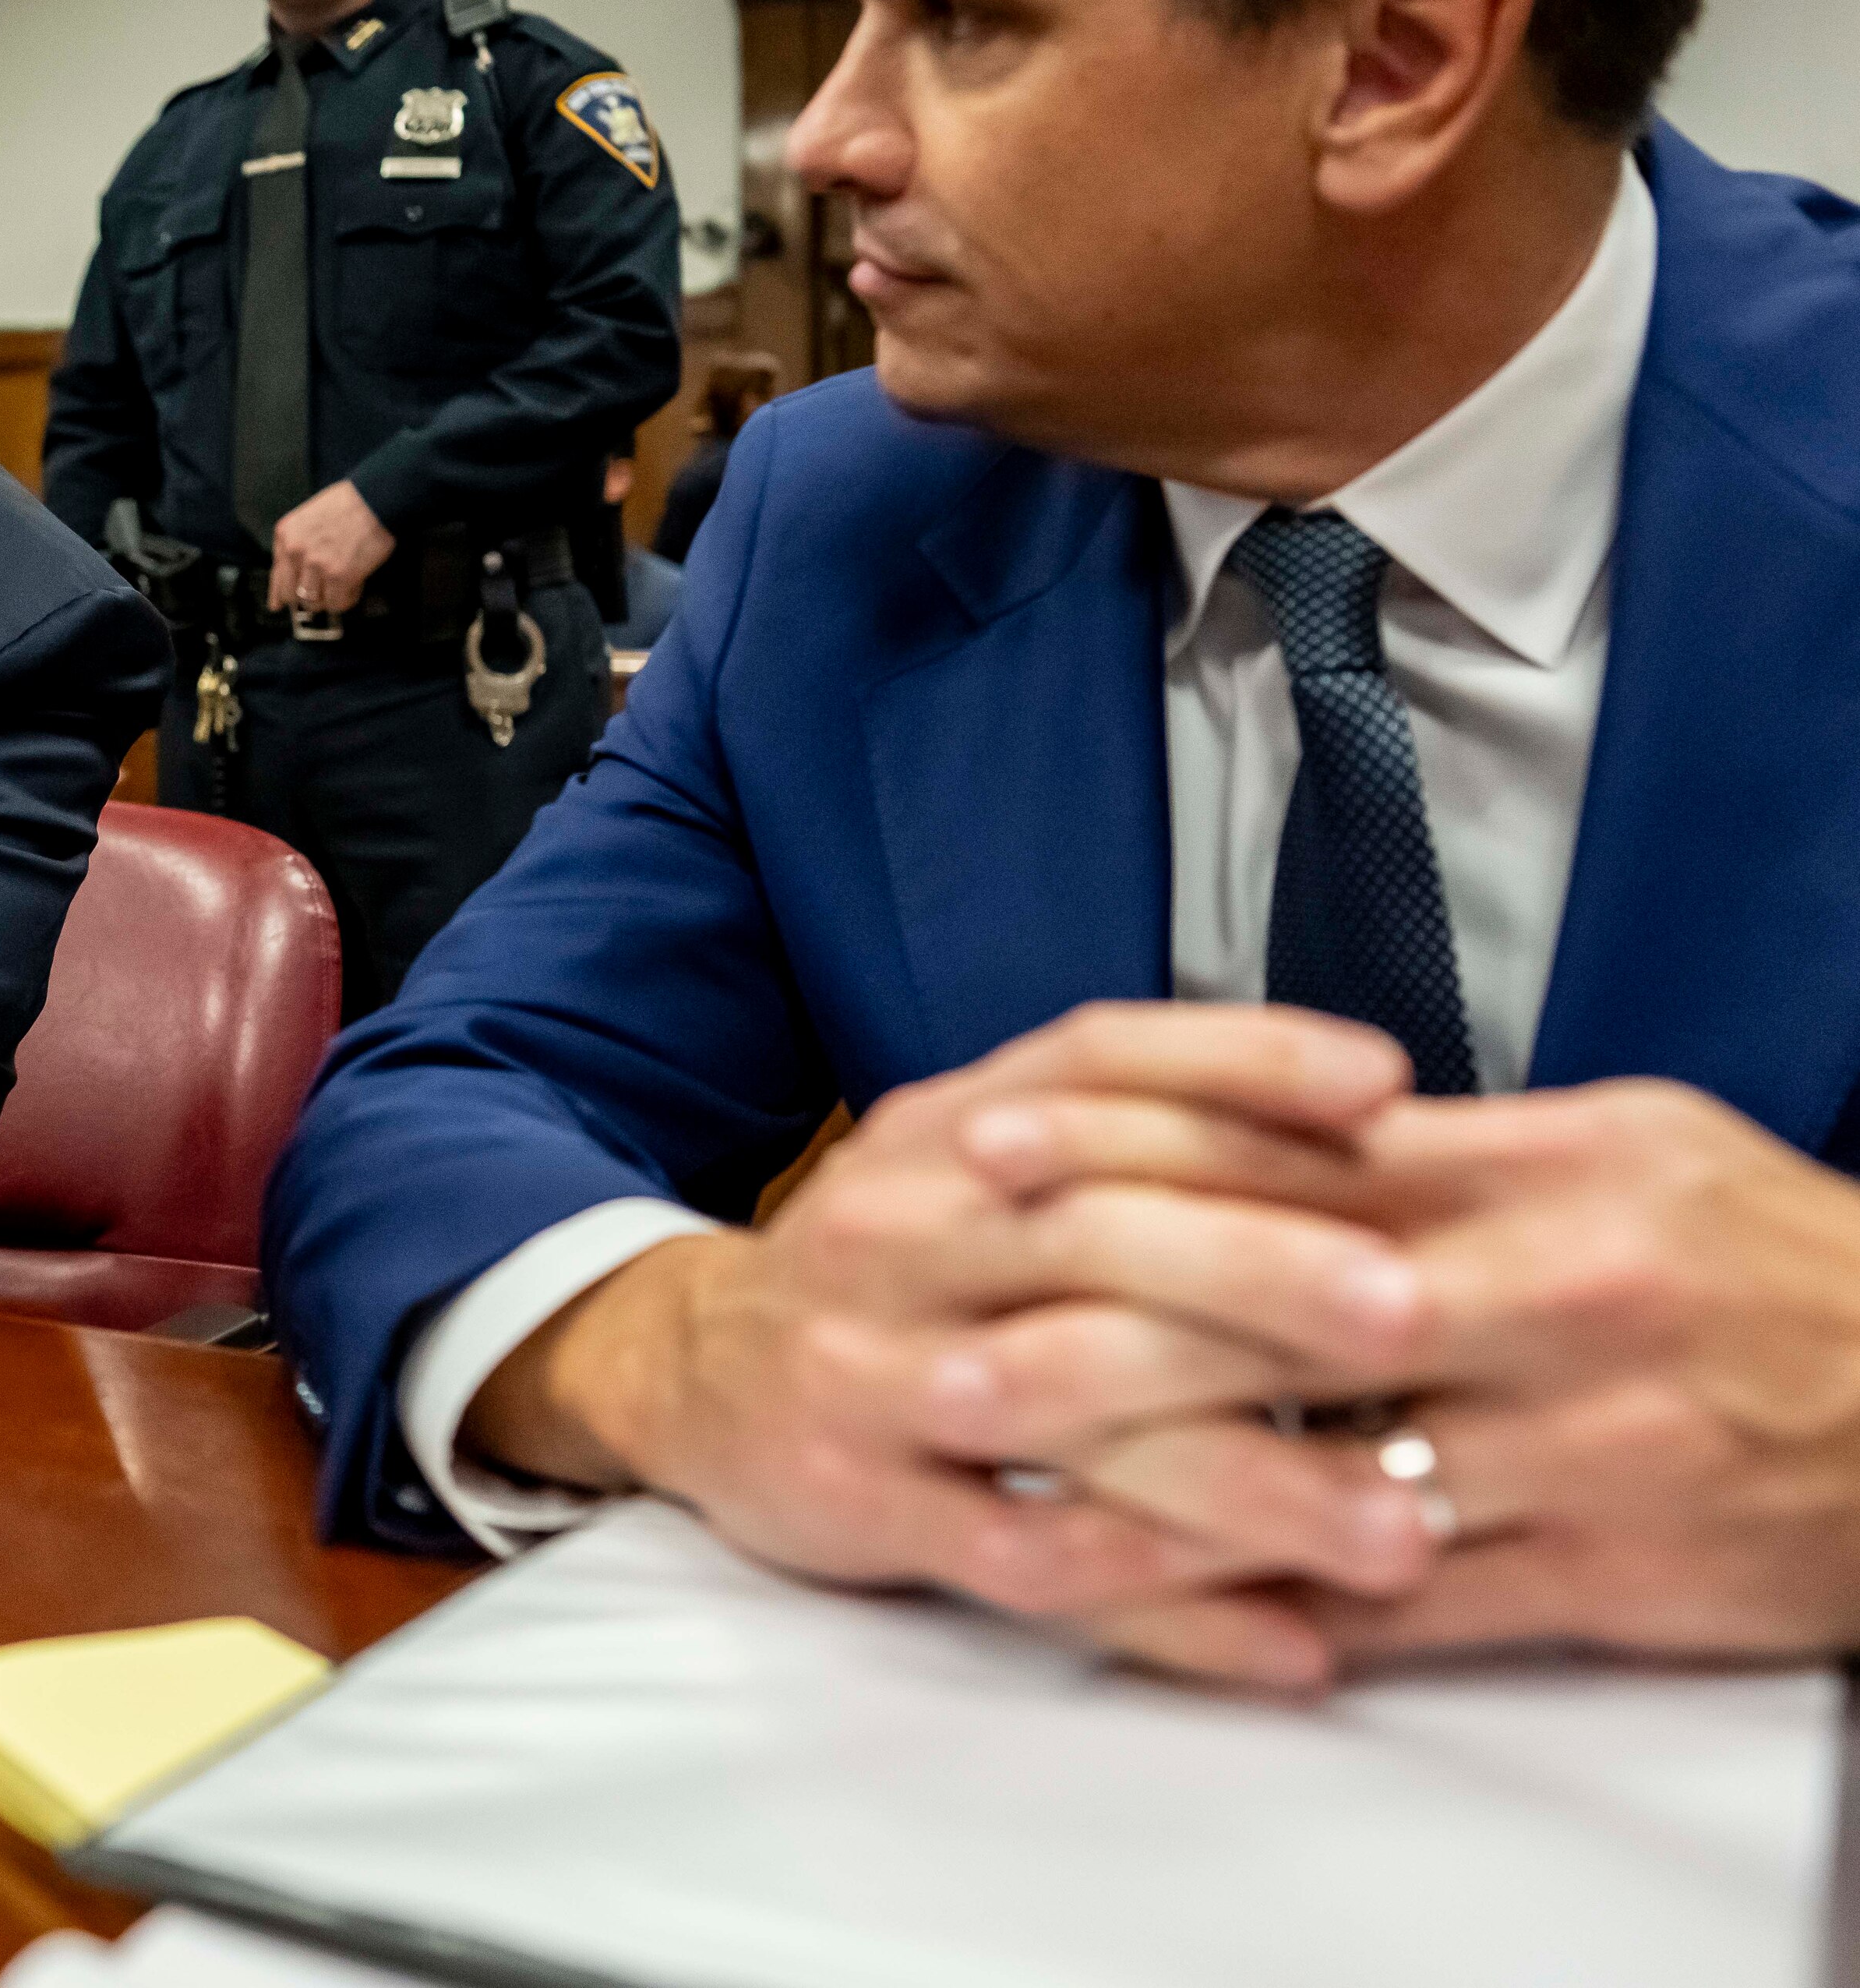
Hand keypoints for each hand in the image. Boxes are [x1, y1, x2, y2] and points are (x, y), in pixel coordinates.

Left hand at [265, 480, 396, 613]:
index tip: (279, 604)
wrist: (375, 499)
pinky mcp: (339, 576)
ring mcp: (316, 564)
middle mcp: (295, 550)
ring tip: (342, 585)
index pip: (276, 575)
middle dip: (307, 597)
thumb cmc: (348, 504)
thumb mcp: (309, 517)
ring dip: (328, 598)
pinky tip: (354, 585)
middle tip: (323, 593)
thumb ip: (298, 544)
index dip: (279, 593)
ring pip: (313, 603)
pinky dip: (347, 599)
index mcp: (286, 534)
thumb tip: (295, 574)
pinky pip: (337, 603)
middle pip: (291, 594)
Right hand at [466, 1005, 1443, 1684]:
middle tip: (1415, 1315)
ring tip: (1398, 1532)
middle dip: (1260, 1270)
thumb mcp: (978, 1149)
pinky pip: (1024, 1562)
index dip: (1240, 1066)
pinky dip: (1165, 1612)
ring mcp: (873, 1370)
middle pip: (1089, 1233)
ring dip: (1244, 1478)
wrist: (688, 1365)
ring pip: (1069, 1417)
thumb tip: (1369, 1110)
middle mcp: (903, 1228)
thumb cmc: (898, 1260)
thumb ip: (1134, 1122)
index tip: (1387, 1090)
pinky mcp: (861, 1501)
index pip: (1097, 1066)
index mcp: (948, 1127)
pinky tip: (1288, 1644)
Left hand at [977, 1077, 1859, 1666]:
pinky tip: (1165, 1602)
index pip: (1291, 1156)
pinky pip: (1401, 1607)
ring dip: (1153, 1493)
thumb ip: (1445, 1145)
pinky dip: (1271, 1605)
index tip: (995, 1156)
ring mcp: (1575, 1453)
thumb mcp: (1629, 1144)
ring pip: (1318, 1476)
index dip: (1121, 1154)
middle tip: (949, 1348)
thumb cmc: (1776, 1259)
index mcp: (1549, 1180)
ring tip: (1014, 1490)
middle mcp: (1555, 1308)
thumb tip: (1282, 1119)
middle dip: (1093, 1334)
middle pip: (1274, 1314)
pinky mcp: (1599, 1579)